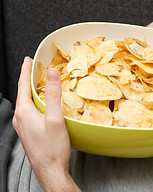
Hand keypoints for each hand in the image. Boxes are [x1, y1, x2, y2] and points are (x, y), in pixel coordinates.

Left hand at [13, 57, 79, 190]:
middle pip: (24, 93)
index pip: (22, 85)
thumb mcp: (55, 118)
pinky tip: (45, 105)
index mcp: (24, 112)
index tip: (28, 60)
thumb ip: (53, 94)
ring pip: (27, 103)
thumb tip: (52, 73)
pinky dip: (36, 102)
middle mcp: (20, 118)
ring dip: (34, 91)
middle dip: (30, 79)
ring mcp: (23, 126)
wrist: (50, 170)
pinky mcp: (29, 132)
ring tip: (42, 84)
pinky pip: (30, 112)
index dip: (26, 70)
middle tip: (36, 69)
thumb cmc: (52, 148)